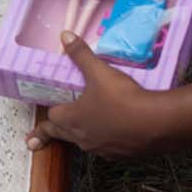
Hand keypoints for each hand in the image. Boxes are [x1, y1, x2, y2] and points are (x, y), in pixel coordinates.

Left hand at [26, 32, 167, 157]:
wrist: (158, 124)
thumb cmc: (122, 98)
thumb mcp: (99, 72)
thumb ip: (81, 55)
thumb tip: (64, 36)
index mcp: (71, 120)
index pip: (51, 118)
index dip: (50, 111)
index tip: (44, 115)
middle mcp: (83, 138)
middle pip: (61, 135)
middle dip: (48, 136)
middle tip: (33, 143)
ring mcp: (102, 149)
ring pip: (85, 143)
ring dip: (81, 136)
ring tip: (81, 131)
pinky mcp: (121, 155)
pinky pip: (107, 148)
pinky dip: (106, 141)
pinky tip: (114, 134)